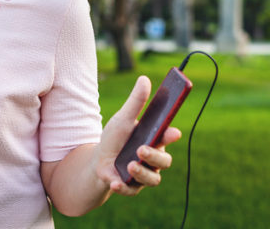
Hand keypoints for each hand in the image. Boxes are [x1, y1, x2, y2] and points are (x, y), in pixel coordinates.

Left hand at [94, 76, 181, 195]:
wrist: (97, 161)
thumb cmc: (115, 138)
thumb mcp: (123, 118)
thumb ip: (136, 102)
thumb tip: (145, 79)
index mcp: (154, 140)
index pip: (168, 138)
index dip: (171, 135)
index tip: (172, 132)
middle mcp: (153, 159)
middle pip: (164, 161)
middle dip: (154, 156)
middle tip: (141, 149)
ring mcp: (144, 175)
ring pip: (153, 179)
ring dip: (142, 172)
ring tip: (129, 165)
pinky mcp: (131, 187)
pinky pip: (132, 190)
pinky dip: (124, 187)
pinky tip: (115, 182)